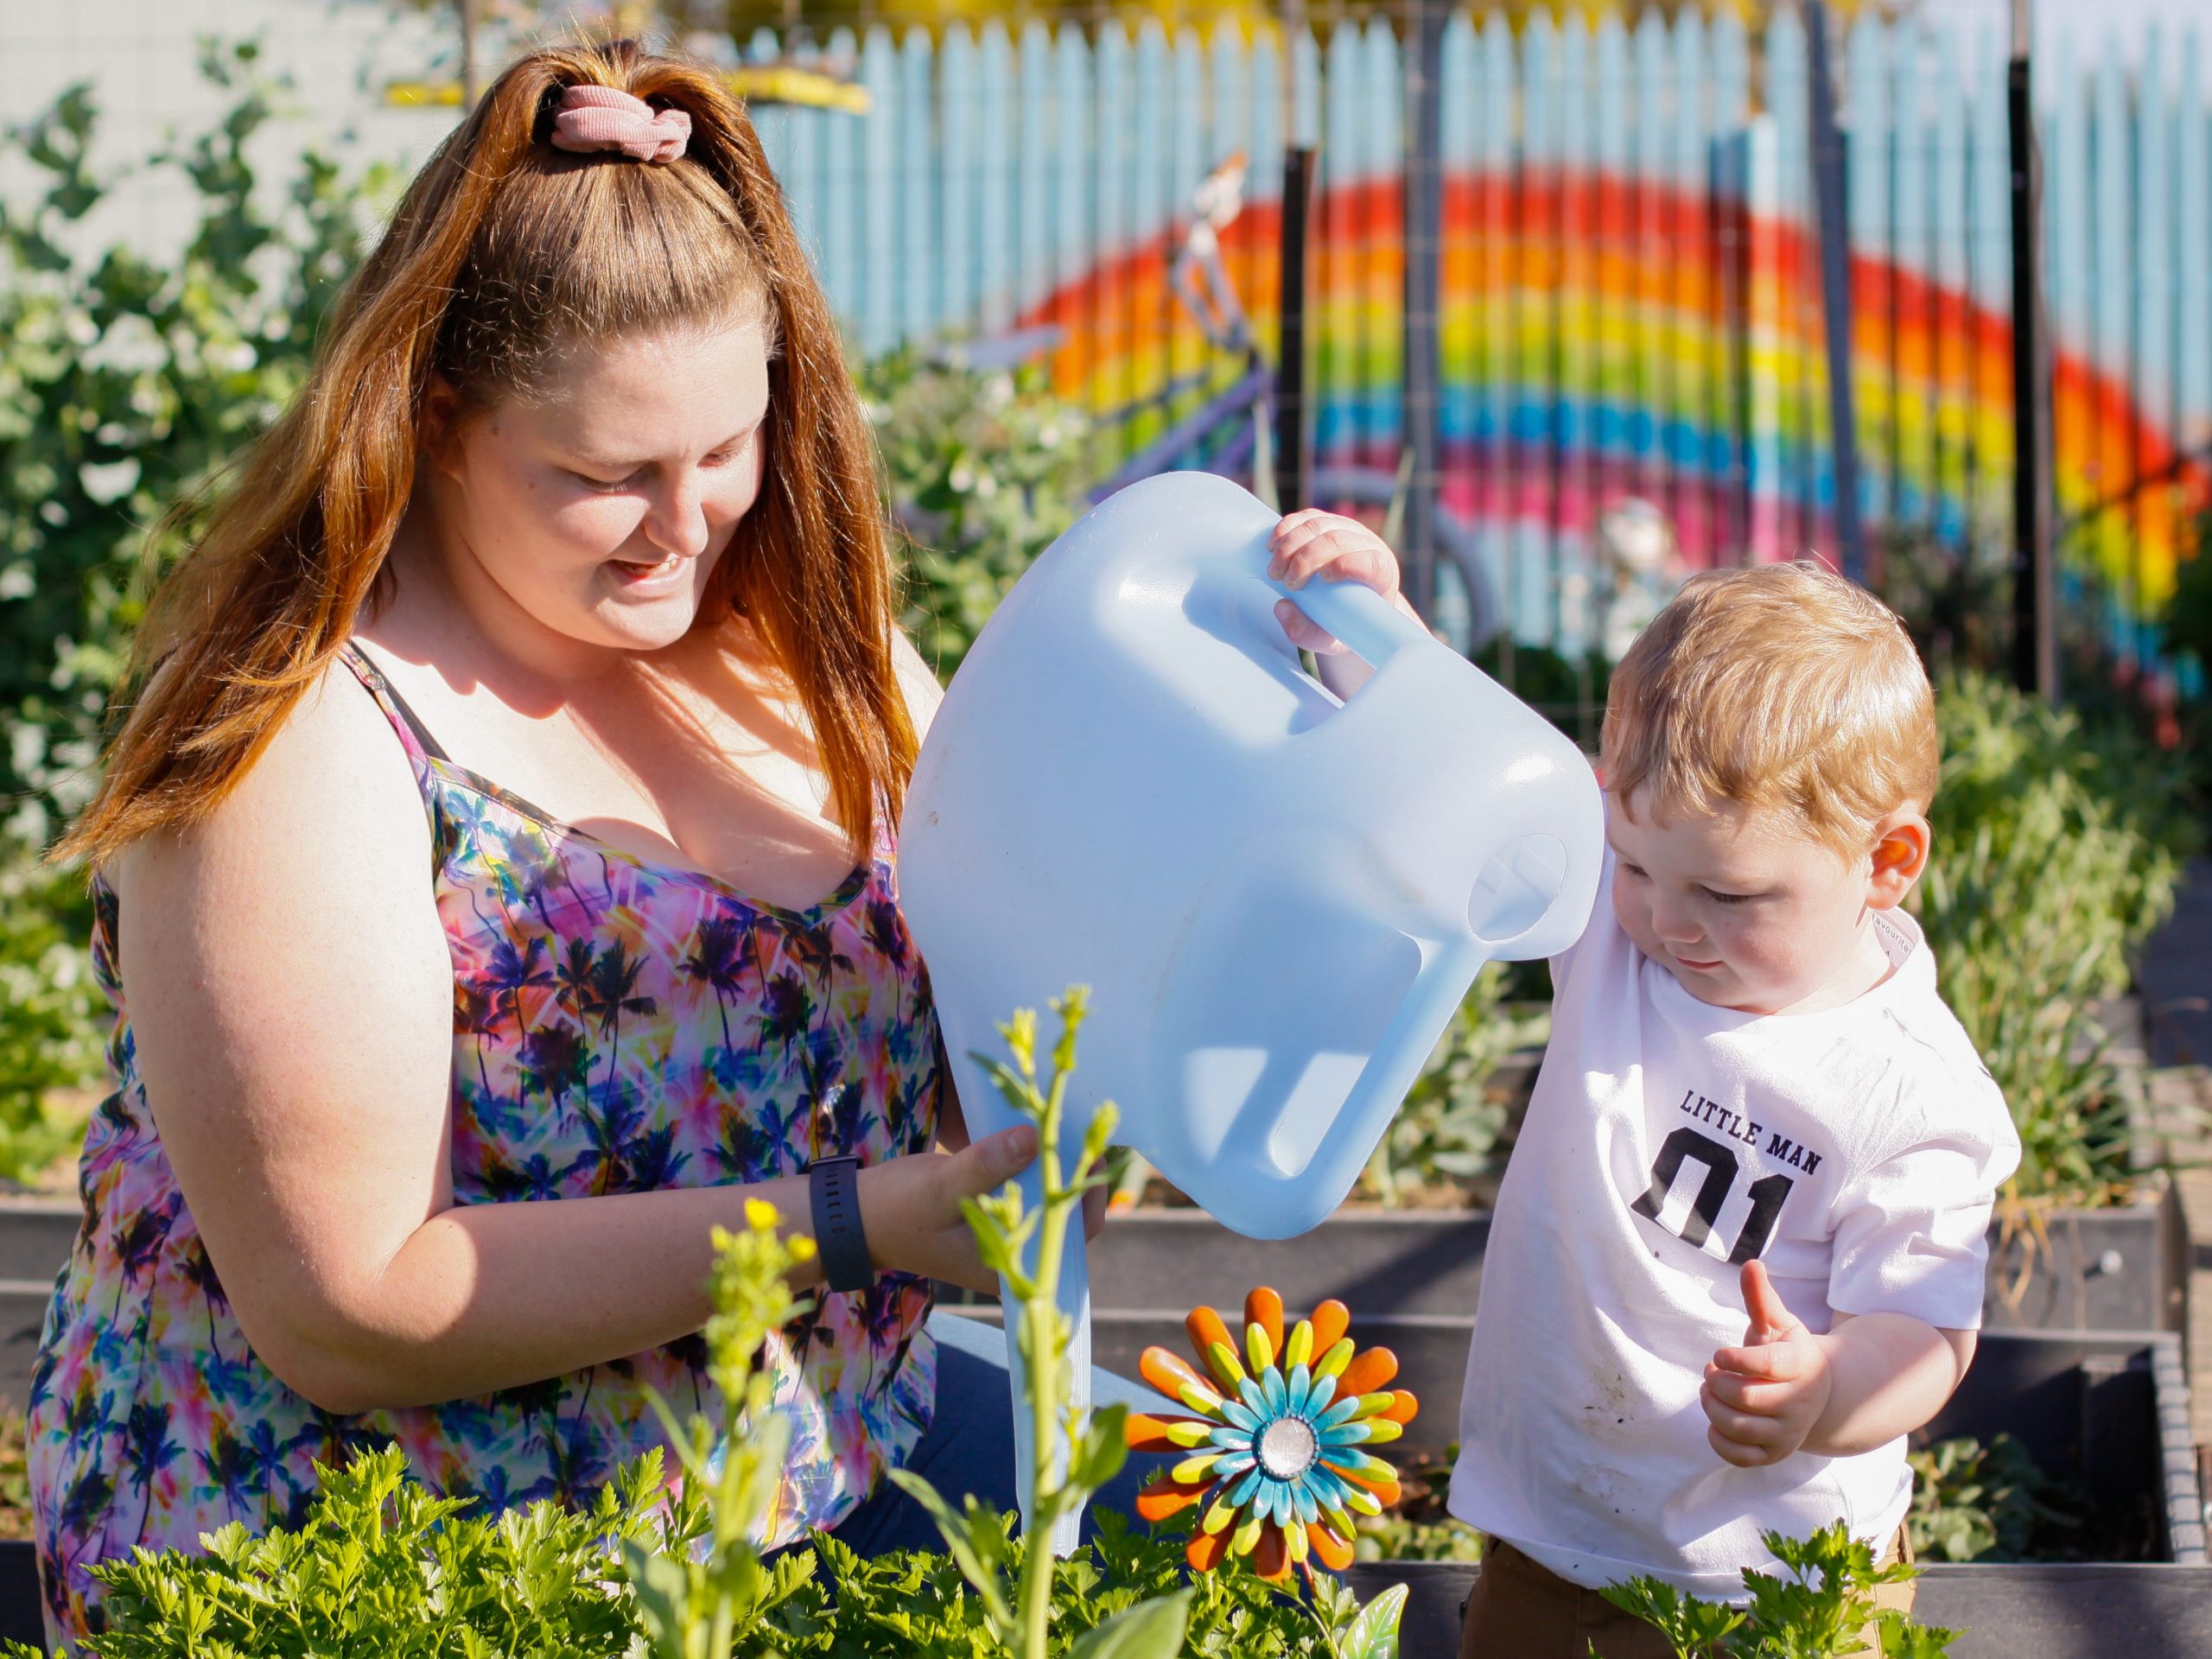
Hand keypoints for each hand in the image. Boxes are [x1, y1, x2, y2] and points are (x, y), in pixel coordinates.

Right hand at [859, 1126, 1110, 1294]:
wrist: (855, 1218)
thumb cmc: (895, 1211)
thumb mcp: (940, 1187)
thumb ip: (986, 1166)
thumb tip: (1034, 1138)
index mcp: (1011, 1266)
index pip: (1075, 1234)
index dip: (1088, 1194)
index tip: (1088, 1152)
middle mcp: (1015, 1255)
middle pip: (1067, 1213)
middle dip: (1075, 1172)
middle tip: (1077, 1127)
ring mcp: (1005, 1233)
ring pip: (1048, 1196)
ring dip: (1056, 1164)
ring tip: (1059, 1124)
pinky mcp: (992, 1211)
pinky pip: (1026, 1187)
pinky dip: (1032, 1162)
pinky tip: (1033, 1131)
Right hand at [1266, 510, 1405, 653]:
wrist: (1347, 606)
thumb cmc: (1342, 624)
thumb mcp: (1327, 640)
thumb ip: (1306, 632)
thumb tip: (1282, 608)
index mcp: (1382, 576)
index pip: (1371, 562)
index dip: (1347, 565)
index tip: (1322, 579)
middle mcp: (1369, 546)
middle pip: (1337, 540)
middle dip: (1305, 558)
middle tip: (1283, 581)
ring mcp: (1349, 529)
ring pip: (1319, 525)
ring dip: (1290, 545)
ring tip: (1274, 570)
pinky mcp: (1330, 522)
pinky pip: (1307, 517)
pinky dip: (1286, 529)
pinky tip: (1272, 546)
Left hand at [1701, 1260, 1834, 1467]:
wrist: (1814, 1395)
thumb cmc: (1787, 1352)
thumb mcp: (1778, 1323)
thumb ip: (1761, 1298)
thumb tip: (1751, 1263)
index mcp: (1801, 1365)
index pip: (1766, 1365)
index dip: (1734, 1358)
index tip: (1719, 1353)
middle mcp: (1800, 1402)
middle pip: (1746, 1398)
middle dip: (1717, 1382)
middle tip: (1711, 1371)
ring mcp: (1789, 1432)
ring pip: (1739, 1427)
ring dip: (1712, 1406)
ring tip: (1710, 1390)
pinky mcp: (1776, 1454)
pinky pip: (1740, 1456)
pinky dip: (1718, 1440)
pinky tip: (1715, 1421)